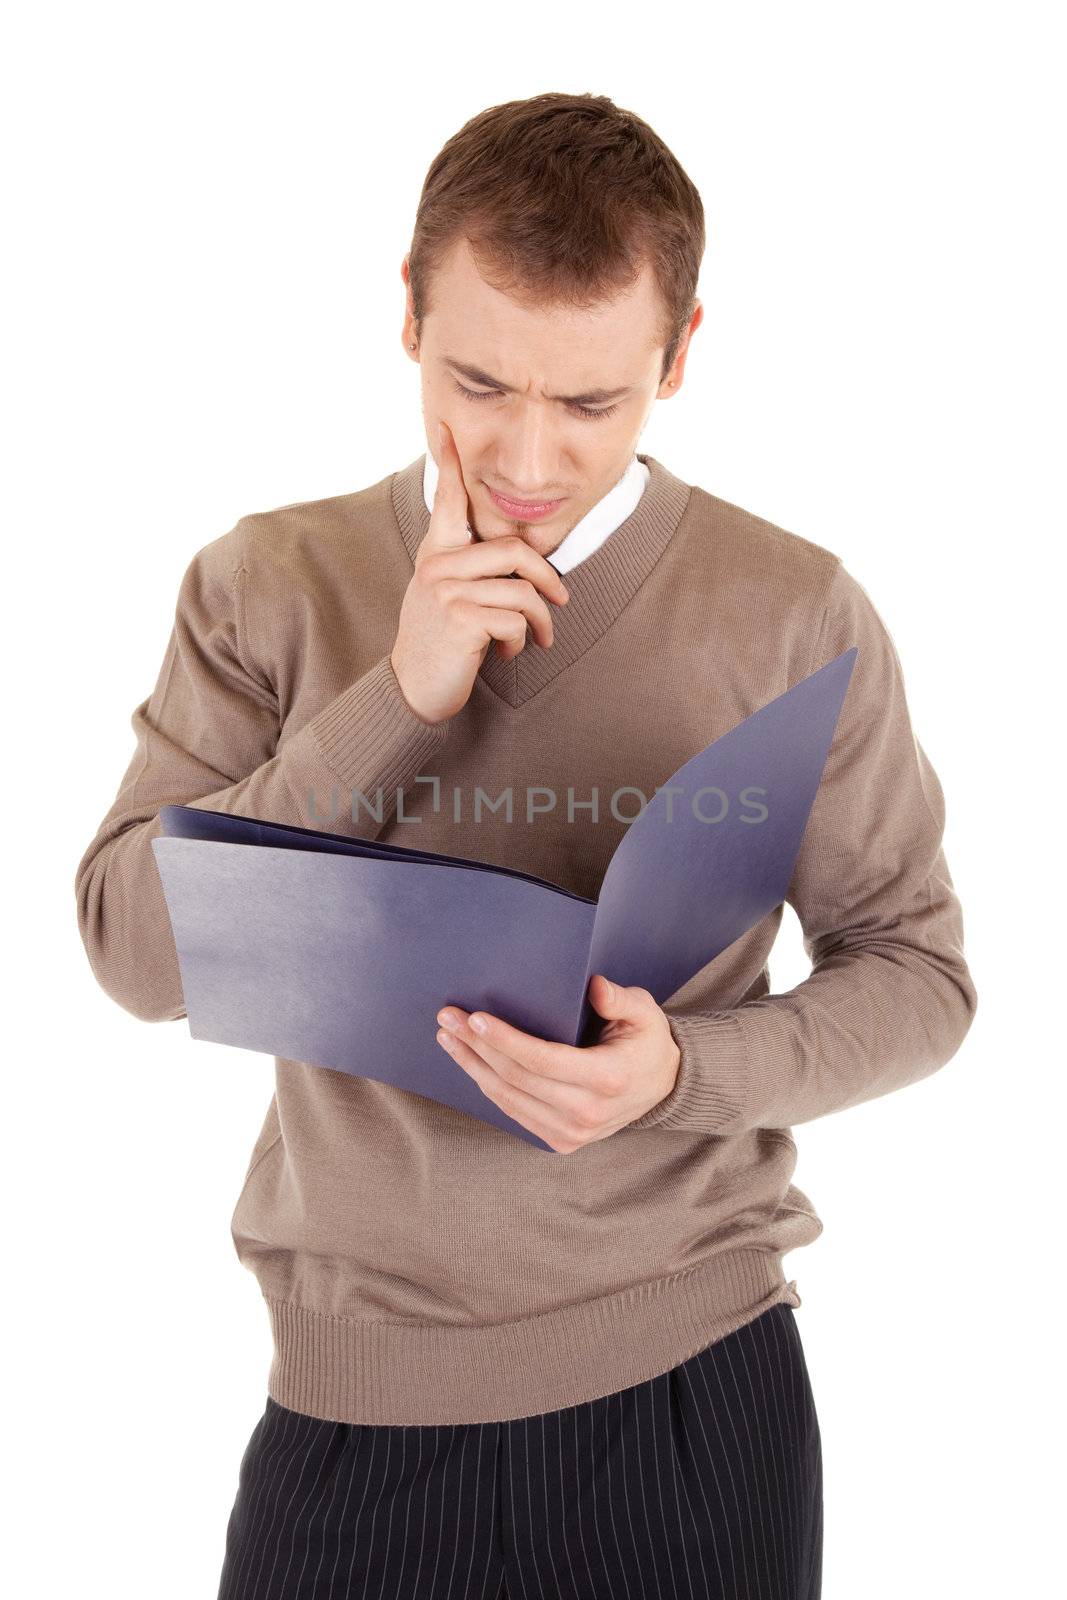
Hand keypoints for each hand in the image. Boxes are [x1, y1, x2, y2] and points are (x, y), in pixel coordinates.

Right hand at [390, 418, 570, 725]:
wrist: (413, 690)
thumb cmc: (440, 644)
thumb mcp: (446, 597)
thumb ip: (468, 570)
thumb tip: (516, 557)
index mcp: (436, 553)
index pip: (446, 499)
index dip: (449, 462)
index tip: (448, 427)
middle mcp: (437, 564)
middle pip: (516, 550)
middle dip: (548, 580)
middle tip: (561, 603)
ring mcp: (447, 589)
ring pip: (523, 591)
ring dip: (540, 623)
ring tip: (535, 639)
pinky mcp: (460, 618)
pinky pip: (516, 620)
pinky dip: (521, 642)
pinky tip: (505, 653)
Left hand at [434, 974, 681, 1152]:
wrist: (662, 1087)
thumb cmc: (647, 1042)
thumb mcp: (645, 1013)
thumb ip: (620, 999)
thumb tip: (593, 986)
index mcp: (608, 1079)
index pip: (543, 1060)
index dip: (505, 1040)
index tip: (475, 1018)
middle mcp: (587, 1112)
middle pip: (516, 1078)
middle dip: (476, 1046)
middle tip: (448, 1018)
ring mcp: (572, 1133)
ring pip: (507, 1098)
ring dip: (472, 1066)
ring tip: (449, 1038)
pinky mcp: (560, 1141)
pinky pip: (513, 1112)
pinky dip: (488, 1086)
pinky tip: (471, 1063)